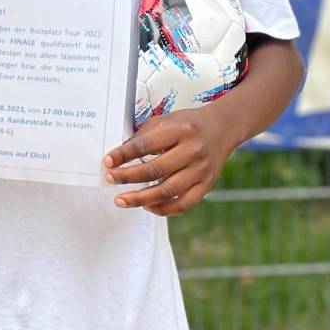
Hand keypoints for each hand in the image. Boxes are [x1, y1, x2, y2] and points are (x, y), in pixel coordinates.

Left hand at [102, 107, 236, 216]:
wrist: (221, 128)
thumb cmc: (188, 124)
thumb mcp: (167, 120)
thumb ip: (145, 135)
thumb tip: (120, 156)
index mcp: (180, 129)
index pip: (146, 144)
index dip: (124, 154)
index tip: (107, 161)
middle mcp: (192, 150)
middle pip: (156, 169)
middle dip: (129, 177)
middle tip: (110, 180)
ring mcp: (201, 170)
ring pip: (168, 191)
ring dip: (141, 198)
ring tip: (122, 200)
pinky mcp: (206, 185)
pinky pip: (184, 204)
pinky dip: (164, 208)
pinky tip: (148, 207)